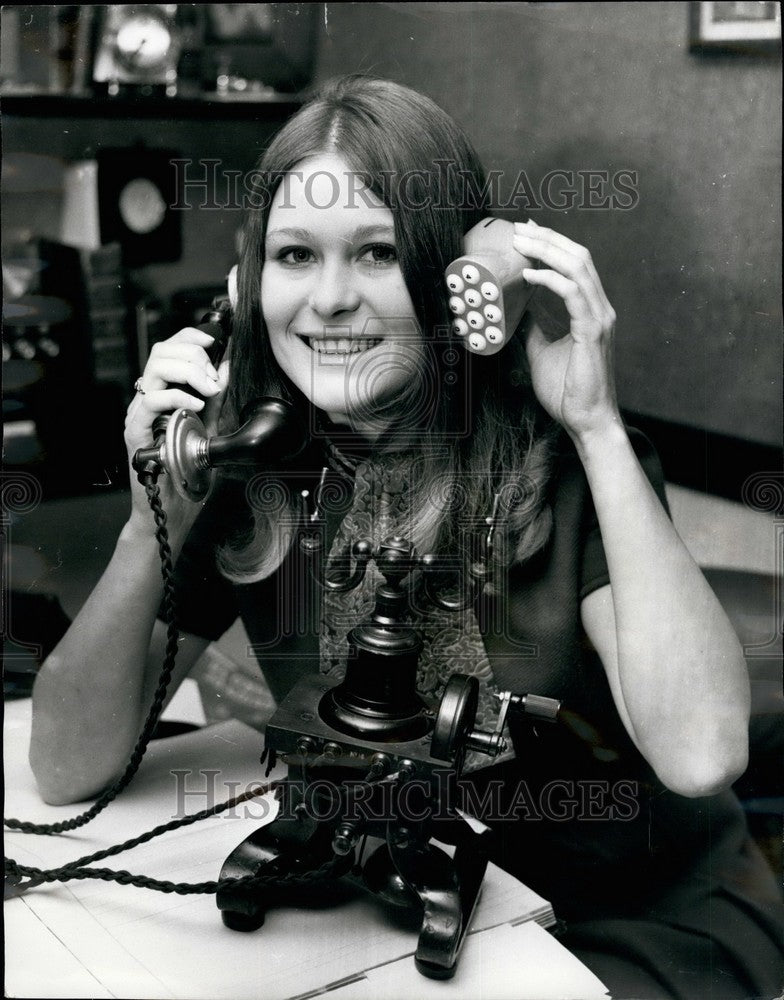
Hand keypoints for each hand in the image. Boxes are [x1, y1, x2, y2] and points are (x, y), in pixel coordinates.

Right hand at [124, 328, 227, 531]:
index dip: (191, 337)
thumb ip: (217, 396)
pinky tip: (195, 406)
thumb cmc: (188, 468)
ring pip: (155, 368)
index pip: (171, 348)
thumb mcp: (210, 424)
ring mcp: (139, 413)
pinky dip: (176, 397)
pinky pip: (150, 401)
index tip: (215, 341)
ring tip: (208, 390)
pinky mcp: (134, 431)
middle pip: (162, 351)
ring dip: (188, 372)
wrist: (173, 507)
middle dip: (194, 355)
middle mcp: (149, 397)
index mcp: (165, 390)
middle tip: (214, 379)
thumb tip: (229, 365)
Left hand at [512, 220, 619, 441]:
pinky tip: (528, 275)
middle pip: (578, 256)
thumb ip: (536, 327)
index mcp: (590, 310)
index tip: (526, 231)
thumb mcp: (542, 350)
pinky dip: (549, 279)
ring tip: (520, 243)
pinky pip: (572, 293)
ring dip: (547, 250)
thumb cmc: (567, 390)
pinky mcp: (593, 331)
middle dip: (548, 238)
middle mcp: (599, 308)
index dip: (552, 243)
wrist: (586, 420)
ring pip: (578, 267)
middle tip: (519, 229)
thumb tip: (519, 310)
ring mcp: (599, 318)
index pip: (574, 264)